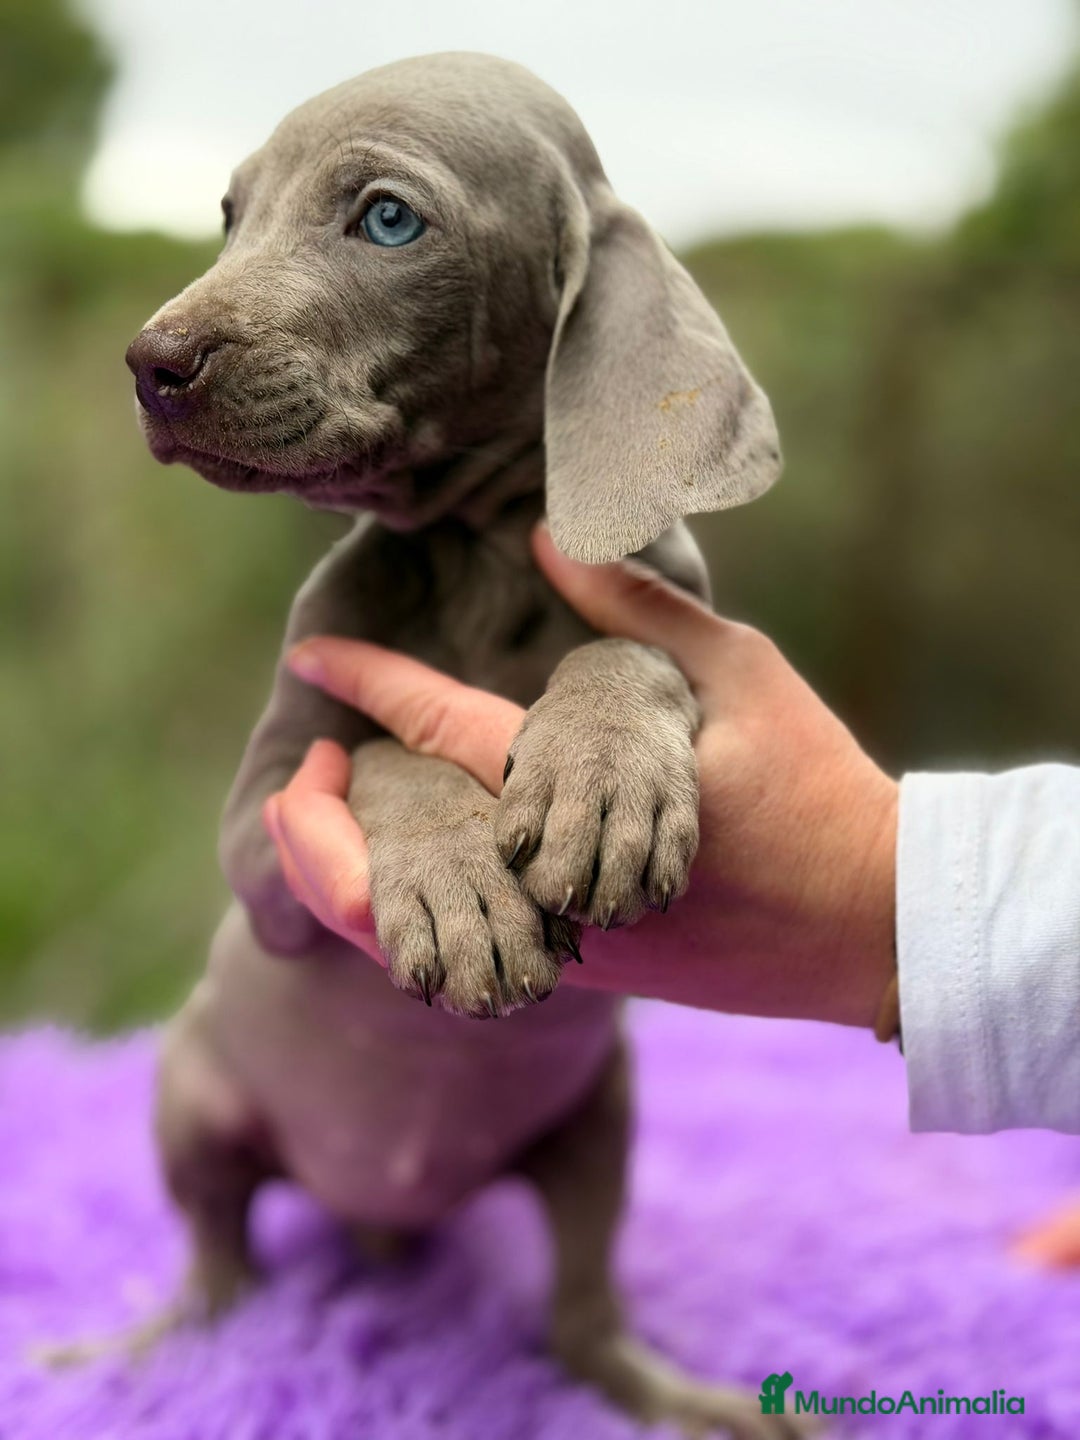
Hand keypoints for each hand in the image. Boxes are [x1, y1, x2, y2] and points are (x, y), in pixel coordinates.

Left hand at [267, 524, 897, 1026]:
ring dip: (366, 878)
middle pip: (406, 863)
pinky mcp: (598, 973)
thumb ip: (637, 607)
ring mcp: (574, 938)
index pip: (447, 728)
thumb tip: (550, 538)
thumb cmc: (817, 786)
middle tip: (300, 780)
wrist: (878, 925)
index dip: (370, 682)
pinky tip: (422, 867)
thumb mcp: (739, 672)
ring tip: (335, 824)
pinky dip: (433, 910)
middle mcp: (562, 875)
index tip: (311, 655)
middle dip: (323, 829)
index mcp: (589, 789)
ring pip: (433, 926)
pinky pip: (486, 945)